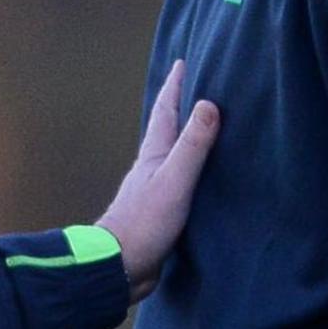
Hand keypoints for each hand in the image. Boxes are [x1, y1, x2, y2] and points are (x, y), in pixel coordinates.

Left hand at [95, 60, 219, 303]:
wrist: (118, 266)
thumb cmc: (144, 221)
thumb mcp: (174, 180)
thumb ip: (192, 146)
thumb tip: (209, 104)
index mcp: (153, 154)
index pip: (166, 110)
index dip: (175, 86)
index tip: (184, 62)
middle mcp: (152, 167)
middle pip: (168, 129)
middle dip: (180, 108)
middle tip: (196, 88)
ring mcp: (154, 190)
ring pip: (172, 156)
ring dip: (185, 140)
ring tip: (202, 129)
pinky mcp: (160, 213)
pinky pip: (179, 182)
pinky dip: (190, 172)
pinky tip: (200, 180)